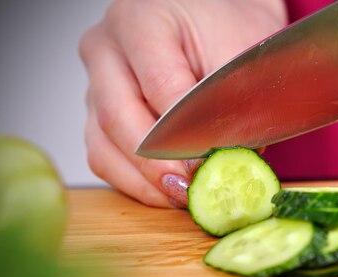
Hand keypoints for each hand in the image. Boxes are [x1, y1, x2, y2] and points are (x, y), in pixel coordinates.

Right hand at [79, 0, 286, 207]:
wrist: (210, 18)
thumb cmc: (225, 27)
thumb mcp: (242, 51)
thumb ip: (235, 101)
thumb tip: (231, 159)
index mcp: (140, 20)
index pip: (160, 87)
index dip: (186, 135)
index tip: (209, 164)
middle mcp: (106, 49)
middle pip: (120, 119)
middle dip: (159, 165)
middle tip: (192, 190)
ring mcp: (95, 82)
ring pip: (104, 145)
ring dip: (144, 181)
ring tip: (182, 197)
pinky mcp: (97, 112)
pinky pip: (104, 156)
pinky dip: (134, 181)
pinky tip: (166, 192)